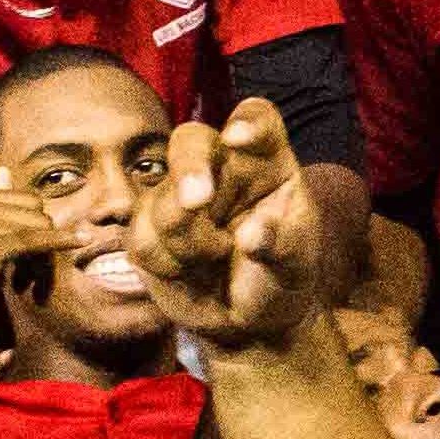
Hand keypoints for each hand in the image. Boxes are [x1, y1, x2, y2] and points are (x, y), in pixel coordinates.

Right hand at [124, 98, 324, 349]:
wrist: (250, 317)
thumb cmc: (280, 275)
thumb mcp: (296, 264)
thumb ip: (280, 245)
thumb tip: (251, 235)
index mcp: (264, 162)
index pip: (259, 121)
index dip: (248, 122)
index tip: (240, 137)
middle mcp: (218, 168)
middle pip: (191, 141)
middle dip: (189, 167)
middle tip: (197, 201)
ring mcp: (178, 193)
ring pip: (162, 201)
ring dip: (188, 240)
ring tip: (217, 257)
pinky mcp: (148, 227)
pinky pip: (143, 238)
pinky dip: (168, 263)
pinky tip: (190, 272)